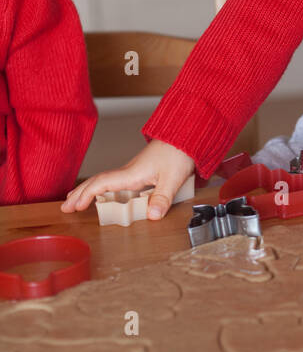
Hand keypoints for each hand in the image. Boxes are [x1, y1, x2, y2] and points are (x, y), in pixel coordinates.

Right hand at [61, 140, 195, 219]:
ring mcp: (134, 170)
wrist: (187, 135)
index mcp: (132, 173)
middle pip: (98, 181)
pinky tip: (105, 193)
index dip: (86, 194)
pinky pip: (116, 181)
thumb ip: (162, 197)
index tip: (74, 205)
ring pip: (105, 180)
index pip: (102, 183)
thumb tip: (152, 216)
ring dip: (89, 190)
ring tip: (77, 200)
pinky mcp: (141, 171)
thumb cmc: (179, 152)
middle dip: (80, 193)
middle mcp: (129, 171)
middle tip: (66, 206)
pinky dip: (104, 187)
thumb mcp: (173, 178)